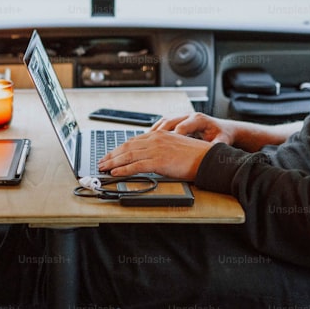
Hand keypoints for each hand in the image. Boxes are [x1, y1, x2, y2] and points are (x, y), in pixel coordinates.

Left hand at [97, 130, 211, 180]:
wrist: (207, 158)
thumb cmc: (194, 155)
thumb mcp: (174, 146)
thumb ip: (160, 147)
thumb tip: (148, 155)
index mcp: (159, 134)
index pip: (133, 141)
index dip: (119, 148)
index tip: (110, 154)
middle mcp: (155, 139)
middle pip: (127, 147)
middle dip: (112, 155)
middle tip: (102, 162)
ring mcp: (156, 150)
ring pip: (128, 156)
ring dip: (113, 163)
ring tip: (104, 168)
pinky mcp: (158, 161)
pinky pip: (136, 166)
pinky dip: (123, 170)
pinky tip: (115, 173)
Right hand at [151, 112, 236, 143]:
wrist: (222, 128)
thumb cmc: (221, 133)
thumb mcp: (222, 140)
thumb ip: (217, 145)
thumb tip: (214, 150)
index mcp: (198, 119)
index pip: (182, 126)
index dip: (174, 136)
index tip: (167, 145)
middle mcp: (187, 115)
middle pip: (168, 122)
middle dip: (158, 134)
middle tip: (149, 145)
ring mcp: (180, 117)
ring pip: (162, 123)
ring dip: (152, 133)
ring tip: (142, 143)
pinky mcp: (175, 122)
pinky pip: (160, 126)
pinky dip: (153, 133)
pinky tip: (146, 142)